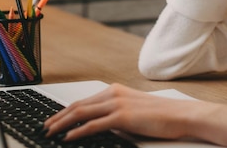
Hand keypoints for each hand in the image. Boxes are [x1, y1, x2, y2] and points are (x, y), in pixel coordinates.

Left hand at [43, 83, 226, 146]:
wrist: (181, 115)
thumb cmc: (162, 116)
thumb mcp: (135, 111)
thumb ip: (116, 114)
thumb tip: (100, 125)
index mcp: (116, 90)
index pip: (85, 101)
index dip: (66, 110)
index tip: (55, 119)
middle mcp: (114, 93)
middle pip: (78, 105)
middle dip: (58, 117)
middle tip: (45, 126)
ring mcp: (117, 103)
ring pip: (81, 113)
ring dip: (62, 124)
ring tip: (50, 132)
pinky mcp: (122, 117)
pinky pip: (93, 124)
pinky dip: (77, 131)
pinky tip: (68, 137)